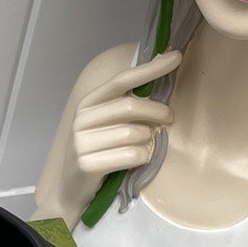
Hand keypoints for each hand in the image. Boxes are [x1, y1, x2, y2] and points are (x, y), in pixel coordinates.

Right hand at [71, 49, 181, 180]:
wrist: (72, 189)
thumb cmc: (99, 152)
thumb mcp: (106, 124)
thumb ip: (125, 105)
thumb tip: (160, 78)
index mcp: (88, 104)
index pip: (122, 80)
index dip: (150, 69)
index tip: (175, 57)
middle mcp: (82, 120)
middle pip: (131, 106)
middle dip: (157, 112)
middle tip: (169, 119)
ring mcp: (82, 143)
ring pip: (135, 133)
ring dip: (149, 140)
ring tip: (145, 145)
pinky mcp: (88, 164)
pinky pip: (131, 155)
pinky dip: (143, 157)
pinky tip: (139, 159)